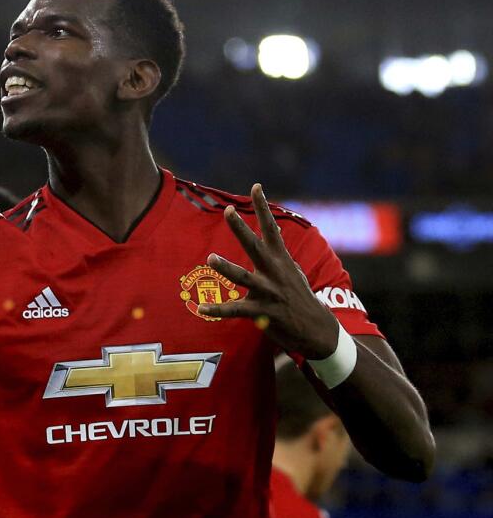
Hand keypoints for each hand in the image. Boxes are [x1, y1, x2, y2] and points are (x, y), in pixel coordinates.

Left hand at [199, 184, 338, 358]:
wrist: (317, 331)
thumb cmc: (300, 297)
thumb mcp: (293, 271)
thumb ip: (280, 252)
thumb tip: (275, 230)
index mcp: (281, 260)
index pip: (271, 228)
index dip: (263, 207)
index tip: (256, 186)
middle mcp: (274, 272)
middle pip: (255, 246)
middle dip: (241, 228)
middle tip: (227, 211)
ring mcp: (268, 292)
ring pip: (244, 277)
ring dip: (227, 268)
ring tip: (210, 258)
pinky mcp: (263, 312)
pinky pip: (236, 310)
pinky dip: (217, 309)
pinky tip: (201, 307)